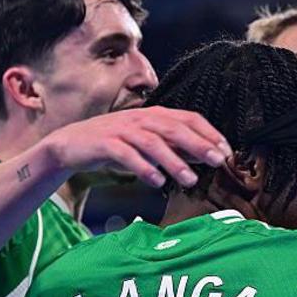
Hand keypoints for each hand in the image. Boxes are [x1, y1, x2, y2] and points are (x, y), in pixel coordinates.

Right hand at [40, 106, 230, 188]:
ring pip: (153, 142)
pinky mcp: (105, 144)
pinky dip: (143, 168)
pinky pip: (127, 155)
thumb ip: (174, 147)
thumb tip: (206, 154)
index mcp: (153, 115)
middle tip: (218, 162)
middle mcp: (140, 118)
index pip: (188, 118)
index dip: (209, 133)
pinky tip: (156, 182)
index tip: (227, 152)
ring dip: (174, 161)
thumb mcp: (147, 143)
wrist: (70, 144)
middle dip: (198, 144)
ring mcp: (122, 130)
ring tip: (190, 180)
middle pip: (174, 128)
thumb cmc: (114, 144)